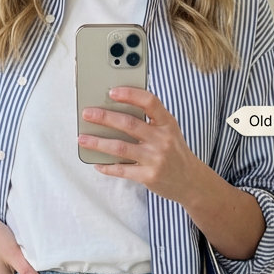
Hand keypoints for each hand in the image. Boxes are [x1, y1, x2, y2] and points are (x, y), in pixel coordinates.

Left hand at [78, 86, 201, 204]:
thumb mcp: (169, 131)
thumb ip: (150, 119)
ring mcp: (155, 159)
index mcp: (167, 123)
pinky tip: (97, 163)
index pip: (149, 102)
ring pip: (120, 147)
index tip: (112, 92)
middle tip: (87, 114)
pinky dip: (107, 167)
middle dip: (104, 117)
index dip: (130, 94)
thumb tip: (117, 108)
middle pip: (129, 124)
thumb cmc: (175, 152)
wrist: (191, 181)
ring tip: (83, 139)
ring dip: (98, 142)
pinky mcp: (148, 176)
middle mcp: (162, 140)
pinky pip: (122, 170)